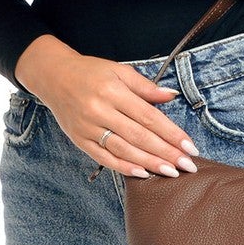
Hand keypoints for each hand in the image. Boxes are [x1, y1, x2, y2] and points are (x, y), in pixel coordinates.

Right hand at [19, 43, 198, 178]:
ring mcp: (88, 128)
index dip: (171, 133)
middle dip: (166, 153)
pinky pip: (104, 157)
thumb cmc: (91, 73)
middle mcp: (99, 110)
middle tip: (187, 166)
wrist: (53, 77)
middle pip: (138, 136)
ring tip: (171, 172)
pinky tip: (143, 173)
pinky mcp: (80, 140)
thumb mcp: (119, 71)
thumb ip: (145, 86)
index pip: (148, 116)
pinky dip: (124, 167)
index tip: (190, 147)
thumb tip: (172, 96)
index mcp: (112, 91)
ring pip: (123, 150)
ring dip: (149, 163)